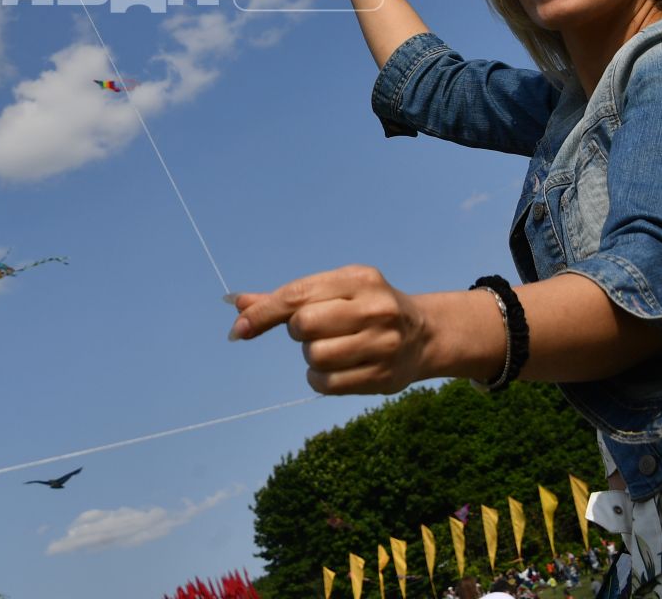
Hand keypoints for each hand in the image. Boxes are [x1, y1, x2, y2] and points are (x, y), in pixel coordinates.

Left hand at [227, 264, 430, 394]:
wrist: (424, 333)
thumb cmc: (365, 308)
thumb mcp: (333, 290)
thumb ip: (286, 298)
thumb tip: (237, 303)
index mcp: (359, 279)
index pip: (298, 294)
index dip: (264, 313)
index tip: (239, 329)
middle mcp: (374, 308)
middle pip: (305, 326)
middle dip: (298, 332)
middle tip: (316, 331)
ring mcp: (383, 344)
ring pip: (315, 356)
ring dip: (311, 356)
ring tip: (331, 347)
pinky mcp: (384, 376)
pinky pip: (328, 384)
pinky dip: (319, 378)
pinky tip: (335, 368)